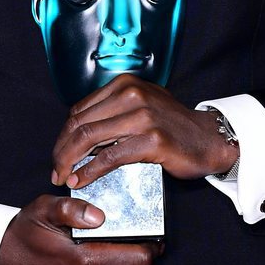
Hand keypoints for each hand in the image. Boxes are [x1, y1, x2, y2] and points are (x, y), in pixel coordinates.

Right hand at [0, 194, 160, 264]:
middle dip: (145, 255)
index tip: (151, 232)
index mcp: (82, 260)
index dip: (151, 244)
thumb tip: (98, 215)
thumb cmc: (27, 231)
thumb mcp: (45, 208)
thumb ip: (72, 208)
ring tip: (129, 251)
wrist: (4, 259)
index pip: (137, 258)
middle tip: (142, 238)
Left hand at [51, 76, 236, 190]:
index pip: (79, 110)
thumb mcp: (141, 106)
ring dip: (70, 161)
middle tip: (55, 170)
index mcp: (125, 84)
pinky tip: (81, 179)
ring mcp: (142, 116)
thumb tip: (77, 135)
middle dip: (61, 150)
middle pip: (80, 123)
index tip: (58, 154)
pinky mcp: (151, 140)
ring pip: (90, 138)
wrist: (209, 138)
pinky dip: (90, 170)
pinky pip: (110, 157)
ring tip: (63, 177)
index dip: (63, 135)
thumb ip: (112, 113)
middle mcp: (131, 95)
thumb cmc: (173, 126)